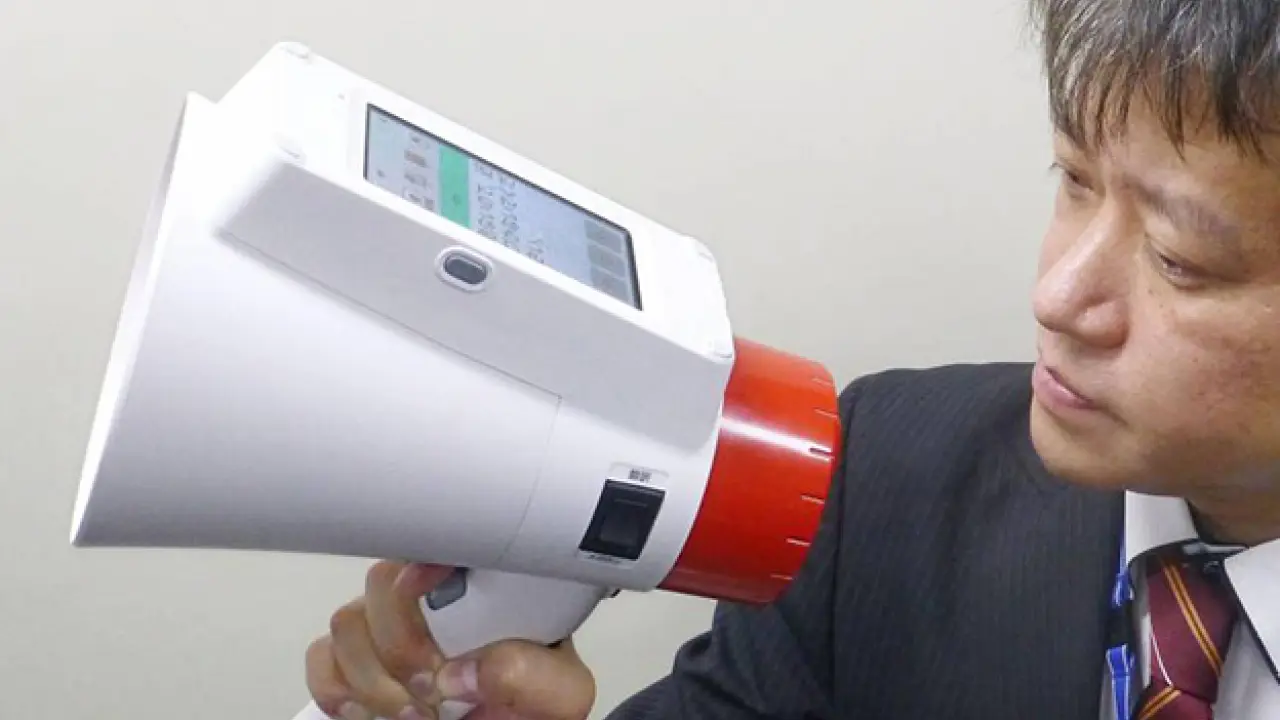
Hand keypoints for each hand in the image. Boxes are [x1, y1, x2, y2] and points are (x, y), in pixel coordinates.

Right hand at [306, 561, 596, 719]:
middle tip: (432, 686)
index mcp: (481, 588)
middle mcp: (427, 598)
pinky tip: (372, 710)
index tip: (428, 593)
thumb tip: (471, 668)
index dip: (423, 564)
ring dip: (375, 678)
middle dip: (402, 645)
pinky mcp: (353, 662)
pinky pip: (322, 658)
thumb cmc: (528, 707)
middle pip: (380, 582)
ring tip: (415, 711)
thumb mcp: (557, 692)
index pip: (435, 540)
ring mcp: (385, 627)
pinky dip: (339, 690)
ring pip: (347, 623)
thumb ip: (530, 673)